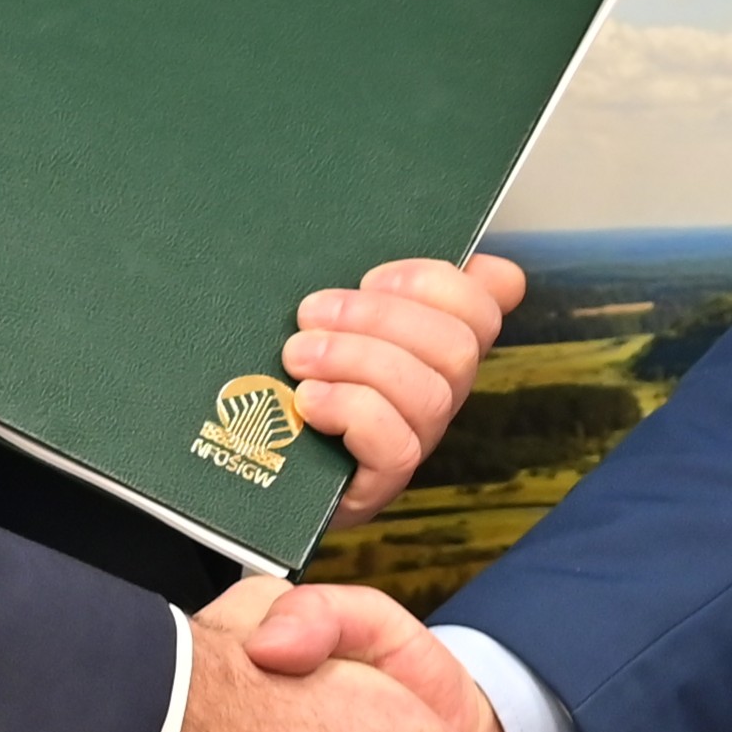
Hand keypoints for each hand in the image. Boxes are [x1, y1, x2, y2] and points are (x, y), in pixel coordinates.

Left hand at [289, 255, 526, 523]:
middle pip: (459, 349)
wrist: (248, 460)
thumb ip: (364, 280)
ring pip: (429, 394)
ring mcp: (416, 439)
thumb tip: (430, 249)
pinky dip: (350, 410)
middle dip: (381, 318)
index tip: (371, 277)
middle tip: (312, 312)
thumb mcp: (326, 314)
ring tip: (298, 355)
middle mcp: (438, 391)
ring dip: (357, 360)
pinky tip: (308, 400)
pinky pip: (397, 445)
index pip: (483, 308)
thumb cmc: (288, 373)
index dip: (438, 283)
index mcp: (433, 343)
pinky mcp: (383, 481)